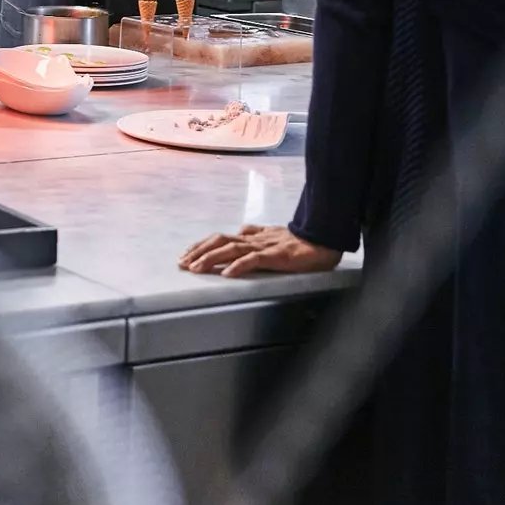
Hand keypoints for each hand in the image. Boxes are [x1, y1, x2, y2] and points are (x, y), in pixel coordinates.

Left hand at [179, 224, 340, 277]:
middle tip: (182, 264)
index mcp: (251, 236)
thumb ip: (256, 233)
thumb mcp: (272, 235)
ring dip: (211, 258)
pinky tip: (227, 274)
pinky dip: (239, 266)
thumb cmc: (299, 240)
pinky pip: (254, 259)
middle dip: (198, 252)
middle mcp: (253, 239)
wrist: (322, 240)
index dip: (202, 245)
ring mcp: (263, 246)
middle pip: (219, 241)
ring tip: (196, 268)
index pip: (220, 238)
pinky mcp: (276, 255)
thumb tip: (240, 231)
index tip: (186, 254)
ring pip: (231, 249)